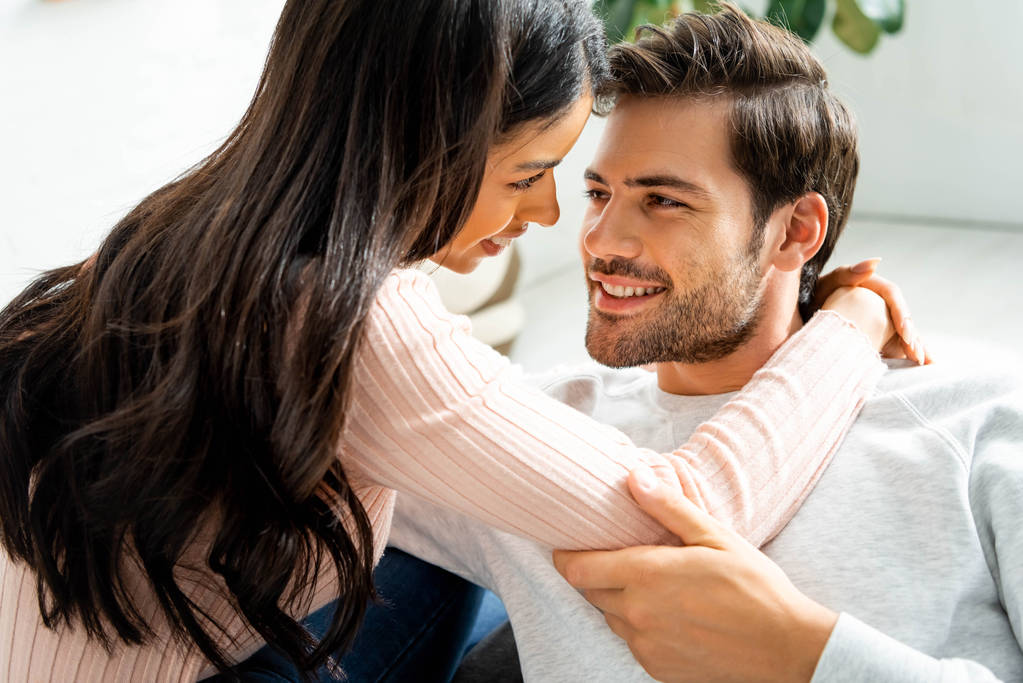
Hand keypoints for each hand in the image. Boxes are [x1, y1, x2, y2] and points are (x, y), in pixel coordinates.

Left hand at [553, 466, 836, 682]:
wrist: (787, 649)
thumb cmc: (755, 588)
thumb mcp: (715, 536)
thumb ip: (670, 508)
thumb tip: (635, 477)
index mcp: (647, 576)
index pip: (577, 569)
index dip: (566, 556)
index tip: (566, 546)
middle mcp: (638, 614)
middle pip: (592, 591)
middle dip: (598, 573)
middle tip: (621, 559)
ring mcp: (646, 645)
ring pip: (611, 617)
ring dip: (620, 600)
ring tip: (653, 586)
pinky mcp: (657, 667)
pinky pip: (633, 641)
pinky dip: (640, 626)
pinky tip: (669, 615)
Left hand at [815, 258, 930, 364]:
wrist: (801, 317)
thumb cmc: (813, 296)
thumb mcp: (826, 284)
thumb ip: (846, 273)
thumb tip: (876, 262)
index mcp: (871, 285)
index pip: (893, 296)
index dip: (901, 314)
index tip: (905, 332)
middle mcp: (880, 302)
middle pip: (902, 317)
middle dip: (912, 337)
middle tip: (917, 355)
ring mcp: (880, 320)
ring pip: (903, 332)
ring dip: (915, 347)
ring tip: (922, 363)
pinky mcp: (878, 335)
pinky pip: (895, 345)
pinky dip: (906, 355)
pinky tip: (918, 367)